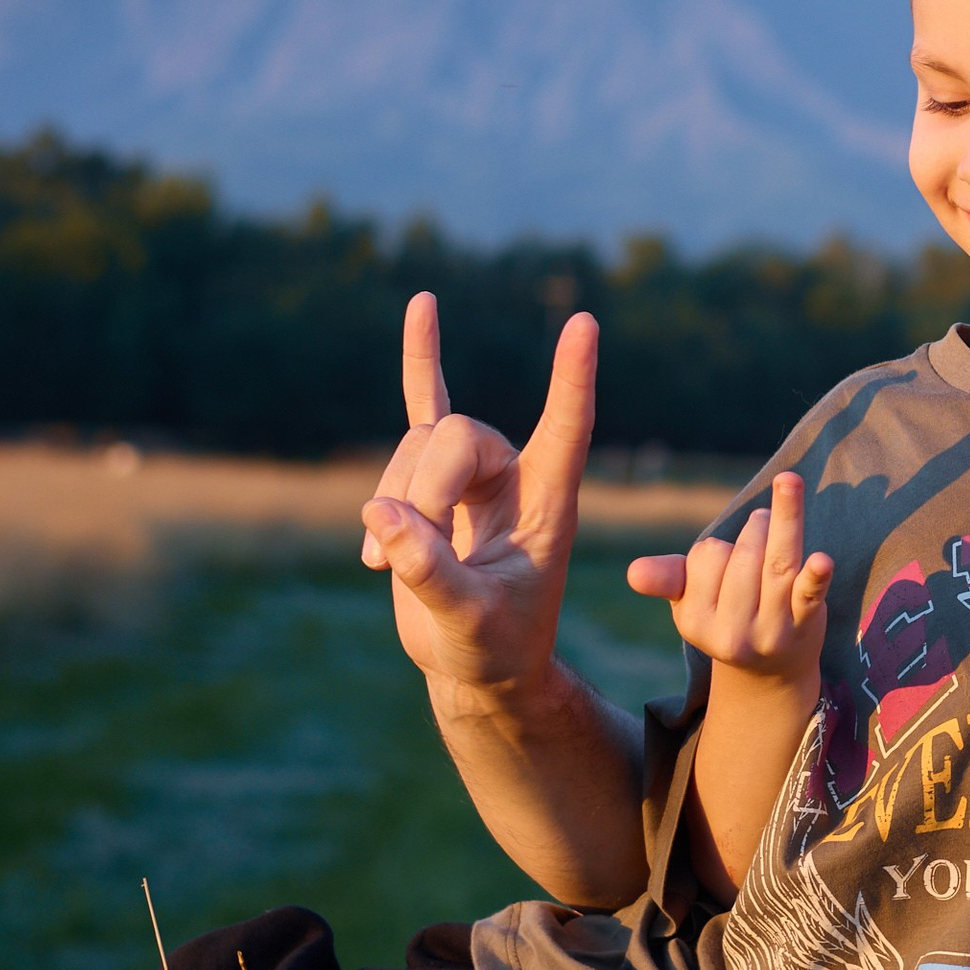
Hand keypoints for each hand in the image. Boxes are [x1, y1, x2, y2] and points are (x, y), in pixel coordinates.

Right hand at [360, 292, 595, 702]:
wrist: (476, 665)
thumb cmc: (494, 649)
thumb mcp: (470, 623)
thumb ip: (433, 572)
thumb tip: (384, 513)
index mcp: (549, 501)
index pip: (568, 428)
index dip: (573, 380)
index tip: (585, 323)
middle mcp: (515, 474)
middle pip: (458, 436)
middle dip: (423, 488)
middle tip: (404, 550)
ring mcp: (472, 472)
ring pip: (418, 441)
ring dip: (393, 495)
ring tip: (385, 561)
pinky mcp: (431, 480)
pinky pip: (424, 403)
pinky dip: (421, 358)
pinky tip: (424, 303)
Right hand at [626, 473, 831, 690]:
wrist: (774, 671)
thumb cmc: (729, 615)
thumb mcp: (691, 601)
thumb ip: (667, 578)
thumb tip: (634, 572)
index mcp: (695, 622)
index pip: (706, 557)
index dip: (718, 548)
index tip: (726, 560)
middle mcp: (731, 632)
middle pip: (742, 556)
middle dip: (755, 529)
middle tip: (763, 524)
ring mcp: (771, 631)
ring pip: (775, 564)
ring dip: (783, 524)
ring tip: (786, 492)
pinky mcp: (805, 626)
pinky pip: (810, 596)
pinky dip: (816, 575)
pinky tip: (822, 560)